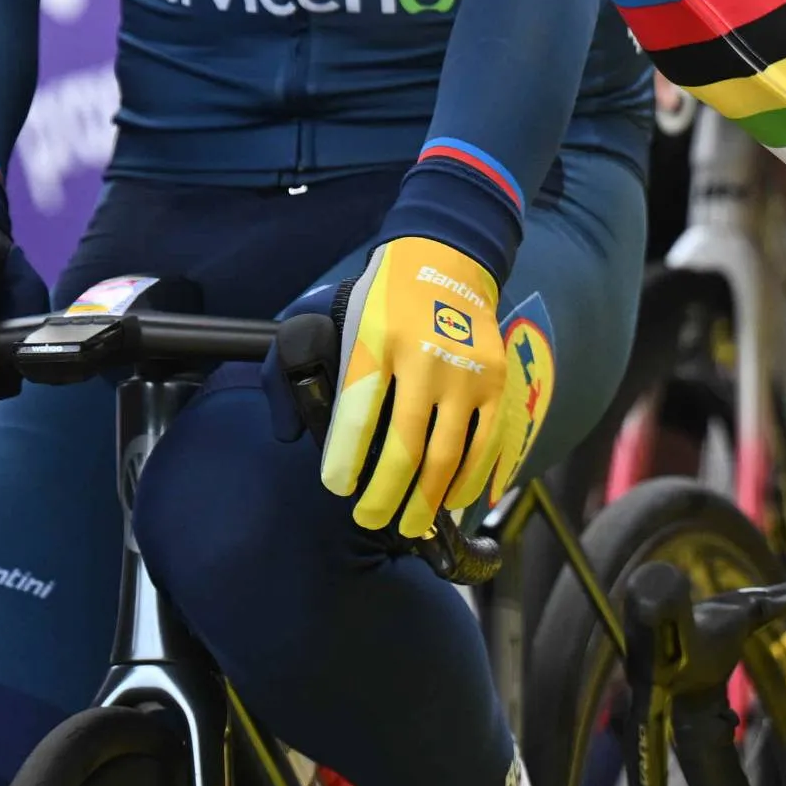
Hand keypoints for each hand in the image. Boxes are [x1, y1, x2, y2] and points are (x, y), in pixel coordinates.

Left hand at [319, 238, 543, 536]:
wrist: (446, 260)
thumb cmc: (380, 301)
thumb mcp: (328, 317)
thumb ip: (296, 370)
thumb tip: (289, 434)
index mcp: (377, 341)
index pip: (358, 415)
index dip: (346, 460)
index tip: (338, 487)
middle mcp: (425, 359)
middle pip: (406, 447)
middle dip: (385, 495)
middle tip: (370, 520)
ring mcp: (466, 373)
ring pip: (448, 456)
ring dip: (428, 500)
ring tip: (409, 525)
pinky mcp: (495, 383)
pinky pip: (485, 445)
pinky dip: (469, 481)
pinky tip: (451, 501)